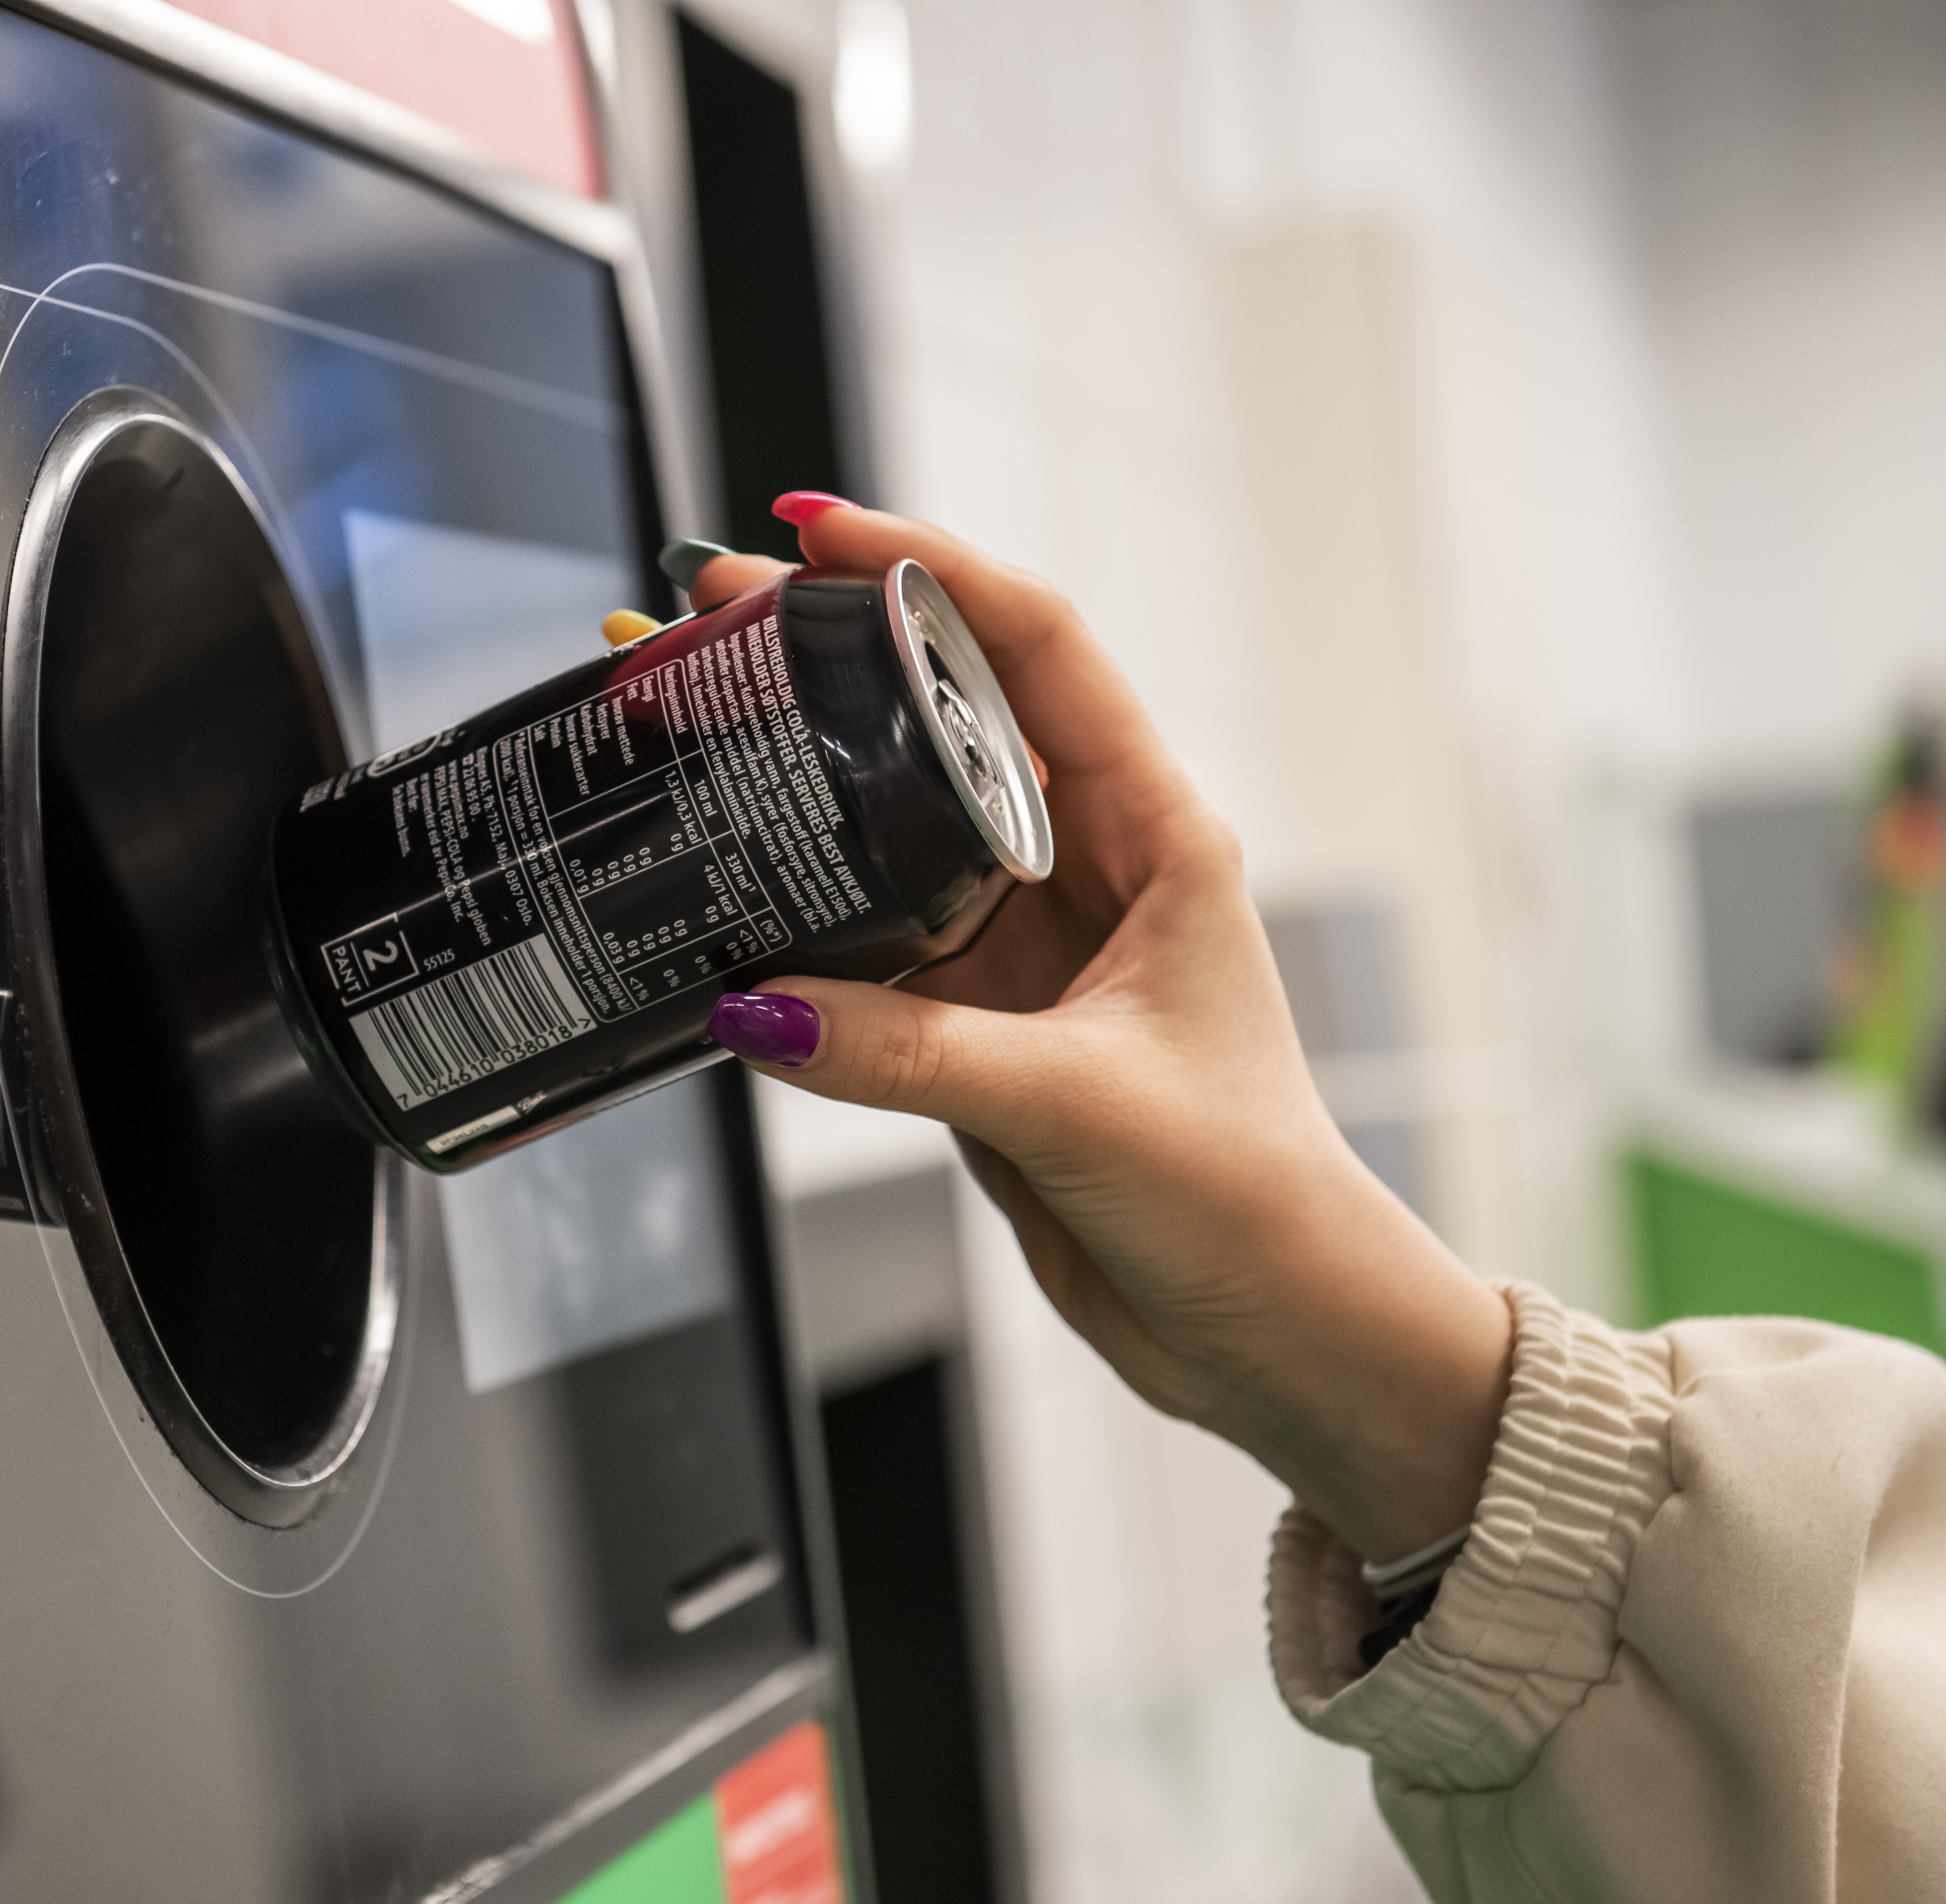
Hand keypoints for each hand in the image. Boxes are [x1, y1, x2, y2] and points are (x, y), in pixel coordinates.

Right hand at [697, 502, 1510, 1561]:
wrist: (1269, 1328)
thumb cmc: (1246, 1198)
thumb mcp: (1079, 1105)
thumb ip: (911, 1055)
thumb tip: (758, 1010)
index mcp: (1154, 834)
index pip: (1031, 648)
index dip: (926, 571)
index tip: (816, 533)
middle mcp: (1082, 866)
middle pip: (936, 714)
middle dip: (819, 648)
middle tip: (701, 609)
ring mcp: (1016, 943)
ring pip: (882, 821)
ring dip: (786, 771)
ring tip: (676, 711)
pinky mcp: (966, 1021)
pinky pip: (856, 941)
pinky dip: (783, 911)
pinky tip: (708, 881)